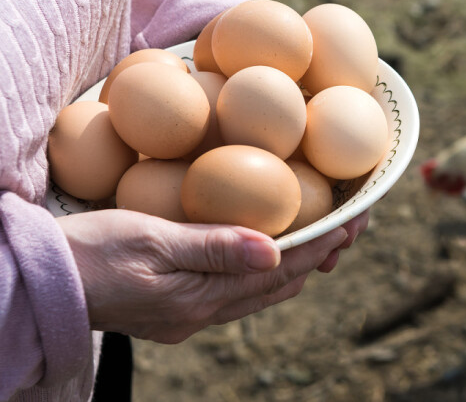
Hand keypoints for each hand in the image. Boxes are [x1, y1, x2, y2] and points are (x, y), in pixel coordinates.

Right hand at [57, 209, 359, 343]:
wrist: (40, 283)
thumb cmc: (89, 252)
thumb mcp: (151, 240)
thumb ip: (214, 247)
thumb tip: (275, 249)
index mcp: (202, 296)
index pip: (279, 269)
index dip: (320, 244)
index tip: (353, 222)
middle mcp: (203, 312)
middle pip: (278, 284)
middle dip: (319, 254)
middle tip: (352, 226)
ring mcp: (190, 315)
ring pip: (261, 292)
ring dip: (296, 265)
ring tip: (326, 239)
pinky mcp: (177, 309)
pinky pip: (237, 292)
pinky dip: (264, 272)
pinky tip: (270, 254)